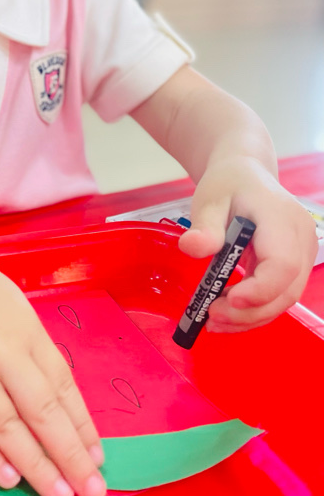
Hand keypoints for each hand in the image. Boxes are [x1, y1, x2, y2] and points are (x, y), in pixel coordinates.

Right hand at [0, 239, 105, 495]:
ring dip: (34, 466)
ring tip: (56, 495)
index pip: (63, 387)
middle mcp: (0, 351)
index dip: (82, 427)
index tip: (97, 460)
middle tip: (90, 491)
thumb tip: (63, 406)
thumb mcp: (17, 308)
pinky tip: (7, 479)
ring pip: (4, 428)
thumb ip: (37, 352)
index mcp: (26, 330)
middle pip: (41, 412)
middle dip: (69, 457)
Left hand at [180, 156, 317, 331]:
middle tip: (211, 317)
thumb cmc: (229, 185)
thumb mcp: (209, 199)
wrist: (245, 176)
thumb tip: (192, 247)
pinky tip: (226, 314)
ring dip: (250, 316)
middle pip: (286, 289)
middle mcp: (301, 239)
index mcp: (282, 218)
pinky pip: (278, 295)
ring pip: (284, 298)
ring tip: (212, 320)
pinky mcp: (294, 267)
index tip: (229, 300)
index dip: (260, 288)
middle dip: (250, 311)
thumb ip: (204, 226)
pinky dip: (253, 309)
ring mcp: (302, 254)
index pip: (283, 263)